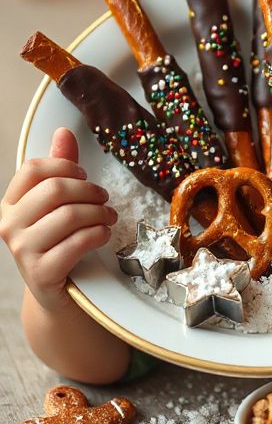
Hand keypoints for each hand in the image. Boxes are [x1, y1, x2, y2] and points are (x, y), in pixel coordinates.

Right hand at [1, 127, 116, 311]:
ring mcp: (23, 251)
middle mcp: (10, 226)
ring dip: (98, 213)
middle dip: (88, 190)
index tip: (84, 175)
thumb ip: (60, 170)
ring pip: (68, 216)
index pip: (34, 169)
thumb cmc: (58, 242)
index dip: (65, 166)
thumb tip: (63, 131)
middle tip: (104, 198)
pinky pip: (76, 243)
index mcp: (11, 204)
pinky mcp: (42, 273)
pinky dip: (98, 234)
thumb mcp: (56, 205)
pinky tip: (104, 234)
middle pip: (54, 190)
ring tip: (109, 216)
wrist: (57, 293)